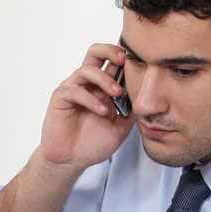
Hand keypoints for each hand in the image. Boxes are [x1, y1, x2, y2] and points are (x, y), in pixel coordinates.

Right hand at [37, 43, 136, 172]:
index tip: (140, 63)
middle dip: (111, 50)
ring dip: (104, 79)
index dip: (125, 58)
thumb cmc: (93, 143)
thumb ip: (132, 109)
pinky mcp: (61, 97)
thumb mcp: (122, 126)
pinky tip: (101, 112)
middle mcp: (88, 84)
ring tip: (116, 93)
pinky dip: (91, 99)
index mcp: (103, 87)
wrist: (71, 160)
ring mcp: (74, 89)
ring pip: (87, 69)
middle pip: (96, 52)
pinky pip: (75, 90)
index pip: (113, 62)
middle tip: (124, 60)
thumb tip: (149, 95)